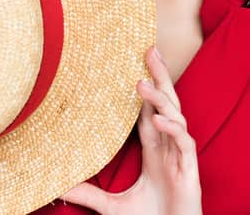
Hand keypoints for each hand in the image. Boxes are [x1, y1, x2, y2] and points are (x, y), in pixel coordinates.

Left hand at [60, 45, 201, 214]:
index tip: (136, 64)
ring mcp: (181, 158)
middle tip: (150, 49)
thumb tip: (59, 188)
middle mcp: (170, 149)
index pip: (151, 112)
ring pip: (176, 118)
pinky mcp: (190, 172)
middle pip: (167, 104)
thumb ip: (91, 195)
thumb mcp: (114, 207)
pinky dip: (174, 130)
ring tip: (142, 82)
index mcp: (156, 152)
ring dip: (160, 100)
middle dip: (160, 77)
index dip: (147, 89)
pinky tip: (160, 120)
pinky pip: (185, 144)